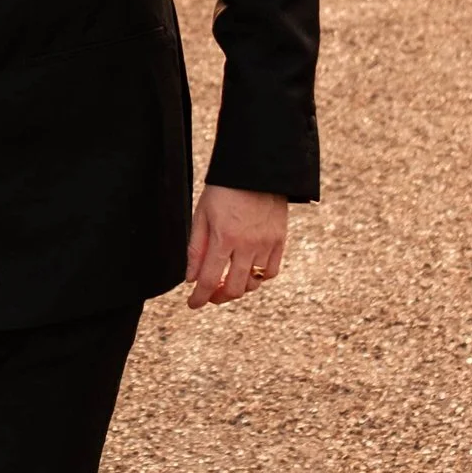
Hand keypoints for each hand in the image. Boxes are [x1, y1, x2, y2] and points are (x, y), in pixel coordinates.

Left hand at [184, 185, 289, 309]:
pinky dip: (259, 278)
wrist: (256, 168)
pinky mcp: (280, 240)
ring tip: (228, 281)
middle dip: (218, 297)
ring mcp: (266, 244)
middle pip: (234, 289)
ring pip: (254, 283)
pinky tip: (249, 272)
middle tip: (210, 294)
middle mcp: (247, 245)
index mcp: (224, 238)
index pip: (210, 280)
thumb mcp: (202, 215)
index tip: (192, 304)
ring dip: (239, 288)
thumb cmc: (224, 189)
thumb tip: (191, 279)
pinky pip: (271, 272)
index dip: (199, 298)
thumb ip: (196, 249)